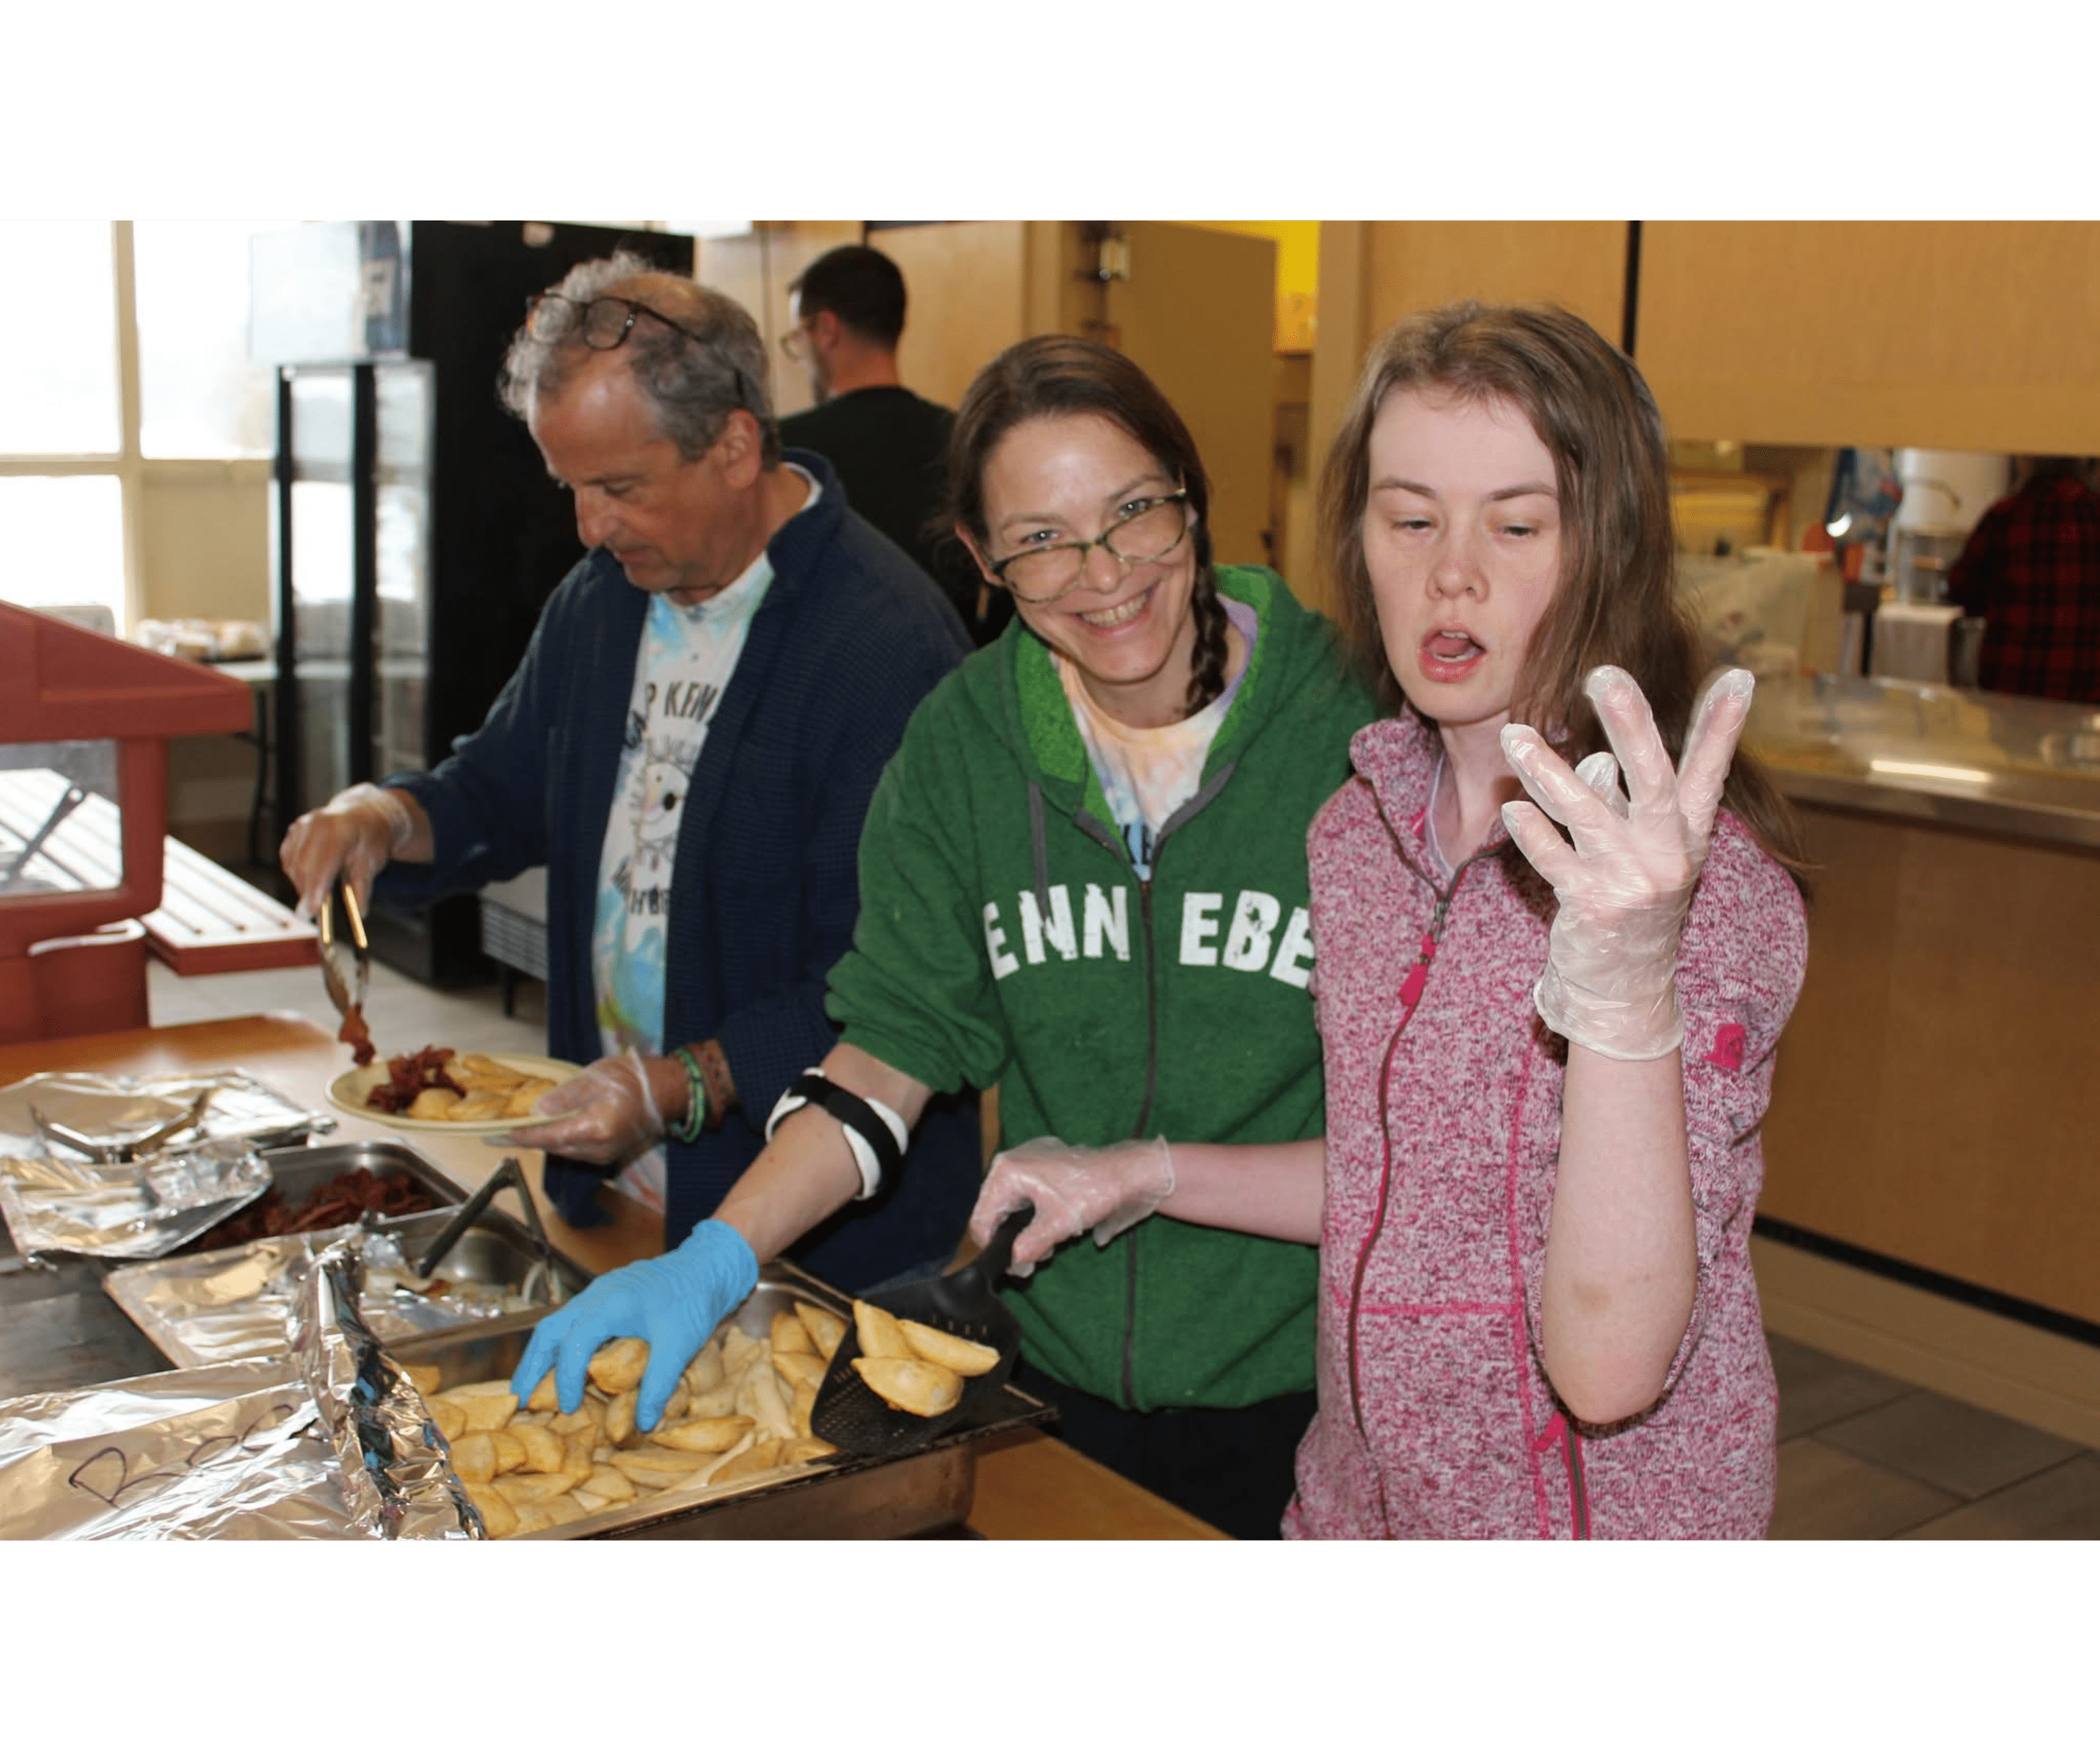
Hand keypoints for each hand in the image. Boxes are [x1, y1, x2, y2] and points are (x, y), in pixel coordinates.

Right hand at [279, 783, 415, 918]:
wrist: (363, 813)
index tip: (310, 912)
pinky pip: (289, 858)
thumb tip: (360, 912)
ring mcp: (303, 825)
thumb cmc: (370, 838)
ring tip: (316, 896)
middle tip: (307, 915)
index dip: (315, 890)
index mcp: (340, 830)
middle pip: (303, 867)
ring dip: (301, 885)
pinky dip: (296, 873)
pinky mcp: (294, 830)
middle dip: (304, 893)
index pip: (323, 865)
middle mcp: (317, 824)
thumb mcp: (373, 861)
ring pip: (293, 864)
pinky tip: (311, 878)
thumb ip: (363, 887)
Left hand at [494, 1049, 672, 1165]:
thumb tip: (537, 1110)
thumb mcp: (597, 1077)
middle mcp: (598, 1149)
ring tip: (523, 1126)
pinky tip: (552, 1126)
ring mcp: (605, 1154)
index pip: (547, 1137)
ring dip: (544, 1139)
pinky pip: (577, 1149)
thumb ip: (566, 1095)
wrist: (670, 1090)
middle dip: (528, 1138)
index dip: (518, 1136)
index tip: (493, 1135)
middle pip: (553, 1147)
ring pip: (564, 1150)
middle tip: (503, 1128)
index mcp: (595, 1129)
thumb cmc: (636, 1078)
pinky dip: (561, 1139)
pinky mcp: (609, 1153)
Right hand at [509, 1219, 758, 1429]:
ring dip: (541, 1356)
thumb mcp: (680, 1344)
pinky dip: (559, 1345)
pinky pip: (570, 1321)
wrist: (707, 1266)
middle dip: (531, 1366)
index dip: (566, 1378)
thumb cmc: (694, 1300)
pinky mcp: (604, 1297)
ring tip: (529, 1387)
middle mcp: (596, 1295)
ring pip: (555, 1324)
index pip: (573, 1344)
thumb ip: (659, 1384)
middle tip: (520, 1399)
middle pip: (548, 1331)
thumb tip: (642, 1424)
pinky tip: (560, 1365)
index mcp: (611, 1303)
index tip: (567, 1406)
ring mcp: (598, 1293)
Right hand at [969, 1136, 1175, 1274]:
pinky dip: (1038, 1212)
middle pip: (997, 1211)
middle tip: (1039, 1257)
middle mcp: (1013, 1161)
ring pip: (1014, 1204)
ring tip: (1053, 1241)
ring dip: (1029, 1228)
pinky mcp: (1045, 1163)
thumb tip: (1014, 1266)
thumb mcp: (1058, 1226)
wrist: (1131, 1173)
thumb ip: (1029, 1248)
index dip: (993, 1246)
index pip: (982, 1217)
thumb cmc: (1095, 1192)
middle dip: (1015, 1238)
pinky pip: (1029, 1193)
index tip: (1012, 1266)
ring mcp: (1030, 1160)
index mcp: (1008, 1171)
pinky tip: (1058, 1222)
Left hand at [1498, 665, 1752, 1060]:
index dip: (1722, 726)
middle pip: (1653, 779)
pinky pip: (1557, 862)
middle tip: (1604, 675)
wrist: (1624, 988)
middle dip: (1630, 724)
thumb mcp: (1644, 850)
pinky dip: (1534, 833)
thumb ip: (1624, 801)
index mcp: (1688, 835)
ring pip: (1589, 814)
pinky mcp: (1594, 908)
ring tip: (1514, 735)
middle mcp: (1667, 854)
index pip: (1708, 772)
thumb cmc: (1630, 901)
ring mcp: (1632, 881)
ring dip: (1548, 772)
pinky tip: (1513, 809)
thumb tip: (1601, 757)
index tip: (1739, 675)